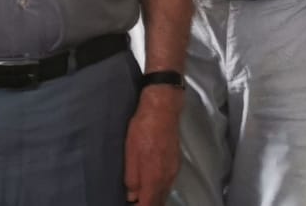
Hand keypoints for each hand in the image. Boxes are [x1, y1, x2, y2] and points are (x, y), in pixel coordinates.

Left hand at [124, 85, 183, 204]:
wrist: (162, 109)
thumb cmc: (145, 127)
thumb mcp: (130, 152)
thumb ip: (132, 177)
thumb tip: (132, 195)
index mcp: (154, 175)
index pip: (148, 203)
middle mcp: (166, 176)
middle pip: (159, 200)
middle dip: (148, 204)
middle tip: (137, 203)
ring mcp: (173, 170)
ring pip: (164, 192)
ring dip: (155, 199)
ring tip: (143, 200)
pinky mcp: (175, 162)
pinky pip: (169, 183)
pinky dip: (161, 189)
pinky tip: (154, 187)